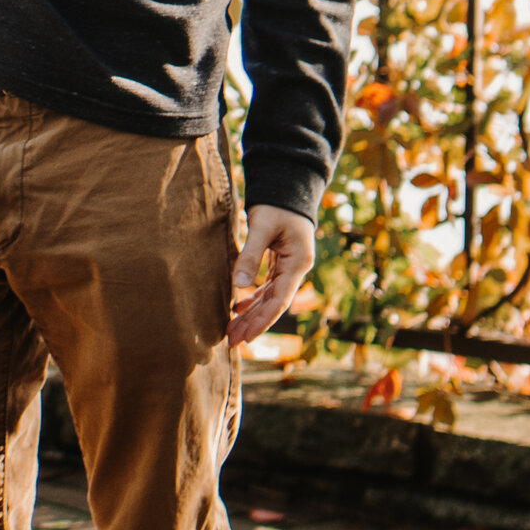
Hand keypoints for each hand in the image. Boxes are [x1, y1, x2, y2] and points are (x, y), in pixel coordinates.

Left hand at [228, 205, 315, 350]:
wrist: (287, 187)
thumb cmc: (277, 205)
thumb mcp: (262, 227)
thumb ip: (251, 255)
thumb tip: (240, 285)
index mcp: (298, 263)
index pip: (280, 300)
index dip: (263, 321)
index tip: (246, 337)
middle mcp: (297, 269)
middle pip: (274, 304)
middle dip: (253, 324)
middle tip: (232, 342)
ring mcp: (290, 267)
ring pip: (270, 298)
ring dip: (251, 314)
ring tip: (232, 331)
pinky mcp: (281, 263)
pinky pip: (268, 287)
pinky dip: (253, 299)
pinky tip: (237, 308)